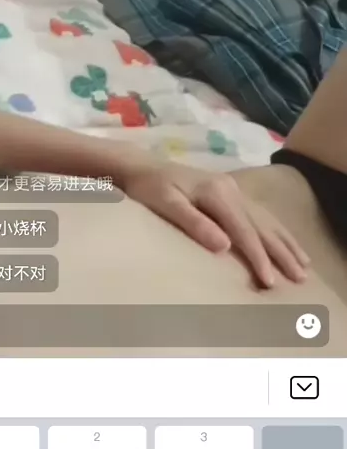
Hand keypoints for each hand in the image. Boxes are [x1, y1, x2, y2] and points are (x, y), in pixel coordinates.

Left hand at [122, 161, 309, 288]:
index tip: (270, 281)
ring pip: (267, 220)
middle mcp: (232, 190)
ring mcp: (234, 190)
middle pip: (262, 227)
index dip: (258, 257)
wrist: (144, 167)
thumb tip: (224, 246)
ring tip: (304, 266)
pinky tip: (286, 243)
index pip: (244, 231)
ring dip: (286, 243)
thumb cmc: (150, 189)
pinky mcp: (232, 193)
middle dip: (282, 254)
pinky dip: (277, 231)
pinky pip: (261, 215)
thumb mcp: (165, 204)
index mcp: (217, 193)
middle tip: (299, 279)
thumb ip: (194, 223)